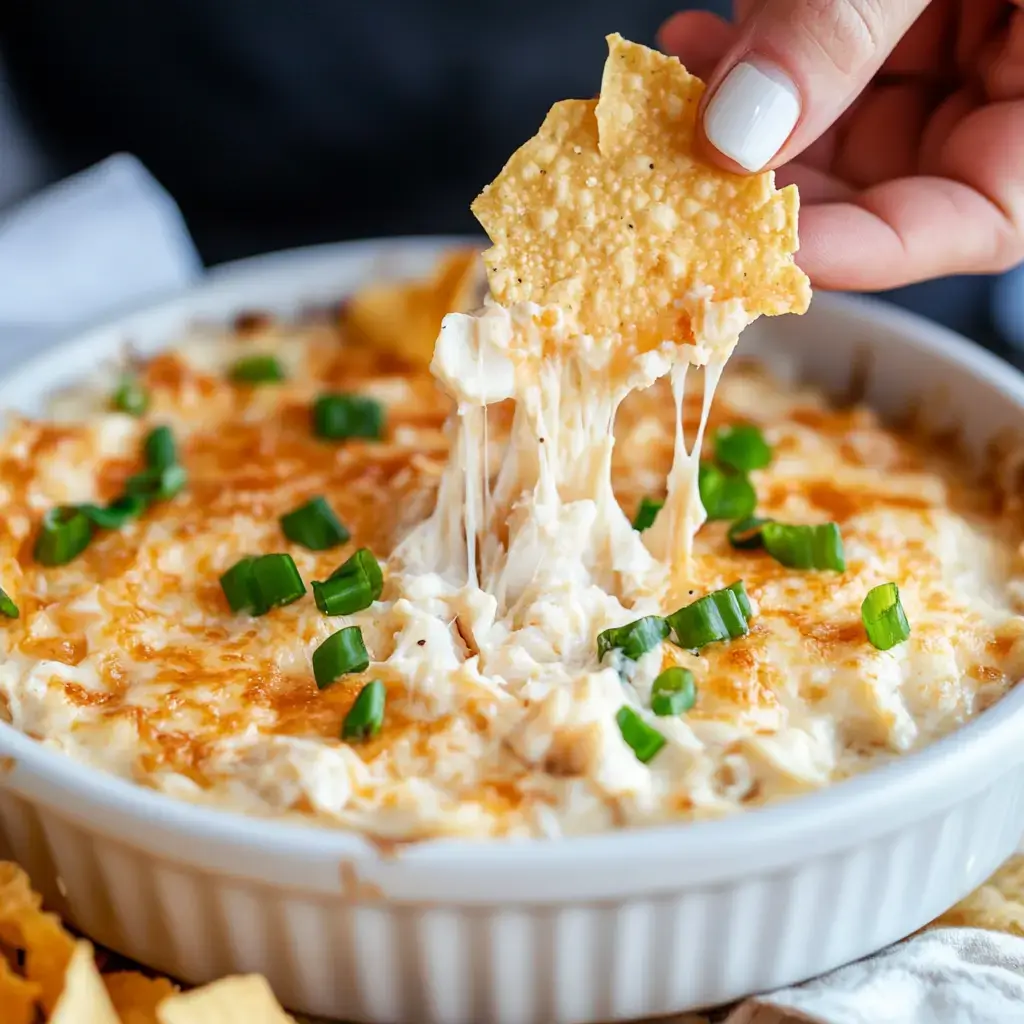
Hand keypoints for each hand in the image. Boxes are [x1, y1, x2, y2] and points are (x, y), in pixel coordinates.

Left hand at [659, 1, 1023, 290]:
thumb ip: (849, 24)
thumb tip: (737, 129)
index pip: (975, 224)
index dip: (859, 251)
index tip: (754, 248)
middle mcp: (1001, 85)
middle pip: (882, 185)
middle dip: (770, 186)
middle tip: (687, 180)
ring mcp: (948, 48)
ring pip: (835, 124)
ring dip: (743, 123)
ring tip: (676, 100)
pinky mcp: (898, 16)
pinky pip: (821, 59)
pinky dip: (756, 57)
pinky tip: (699, 44)